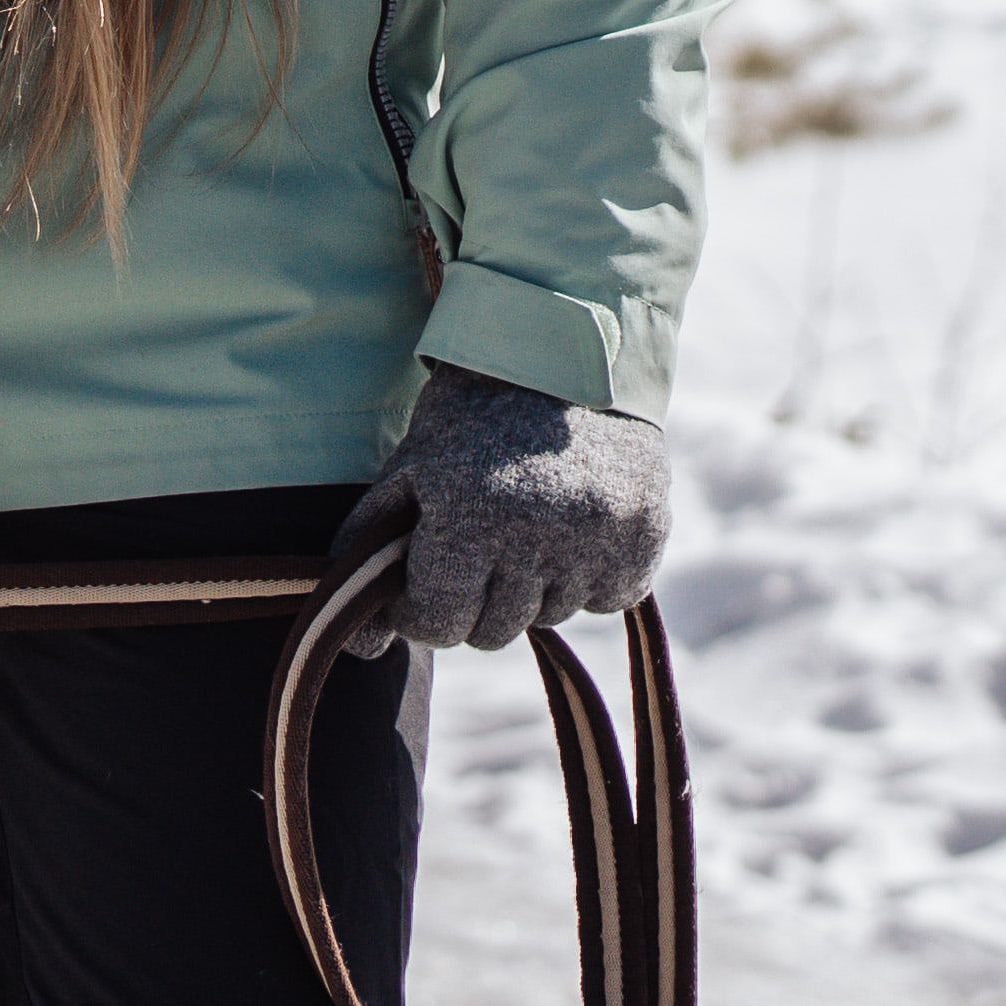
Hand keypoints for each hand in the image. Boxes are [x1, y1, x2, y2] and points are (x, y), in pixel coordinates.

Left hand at [342, 368, 666, 656]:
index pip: (439, 625)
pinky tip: (571, 529)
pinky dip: (588, 577)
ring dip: (531, 588)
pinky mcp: (645, 533)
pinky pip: (608, 599)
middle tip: (477, 552)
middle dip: (474, 603)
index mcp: (468, 519)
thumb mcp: (406, 473)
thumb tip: (360, 650)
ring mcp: (598, 537)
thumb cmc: (468, 418)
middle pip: (493, 632)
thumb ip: (371, 555)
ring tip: (526, 527)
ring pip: (550, 616)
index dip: (424, 609)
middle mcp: (537, 534)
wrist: (563, 355)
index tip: (428, 579)